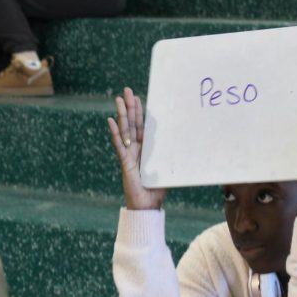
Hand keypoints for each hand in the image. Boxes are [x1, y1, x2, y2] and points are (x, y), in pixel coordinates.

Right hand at [106, 87, 165, 210]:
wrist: (147, 206)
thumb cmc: (156, 190)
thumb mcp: (166, 168)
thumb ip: (170, 156)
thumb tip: (186, 144)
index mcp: (145, 149)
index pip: (142, 126)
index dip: (140, 112)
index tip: (138, 98)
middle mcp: (135, 149)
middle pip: (132, 123)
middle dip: (129, 107)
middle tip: (127, 90)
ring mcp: (128, 154)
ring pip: (125, 130)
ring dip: (121, 114)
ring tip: (118, 99)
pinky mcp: (125, 162)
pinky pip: (119, 145)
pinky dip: (115, 133)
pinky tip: (110, 121)